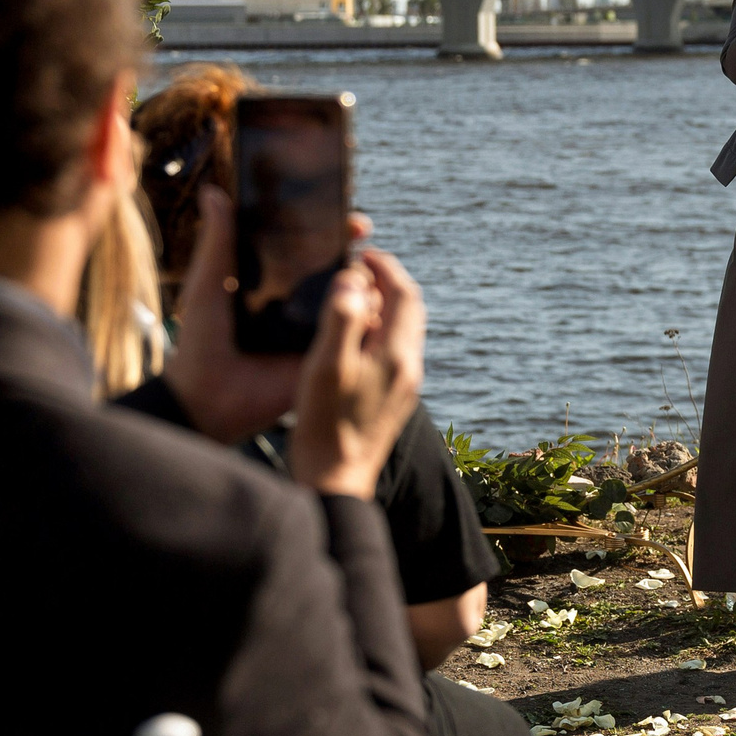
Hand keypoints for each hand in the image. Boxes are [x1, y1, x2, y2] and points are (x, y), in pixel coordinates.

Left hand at [162, 186, 363, 444]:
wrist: (206, 397)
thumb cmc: (201, 340)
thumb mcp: (209, 283)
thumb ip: (218, 239)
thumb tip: (214, 191)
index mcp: (274, 282)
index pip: (312, 249)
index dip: (335, 231)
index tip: (353, 220)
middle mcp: (299, 304)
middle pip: (340, 272)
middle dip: (359, 256)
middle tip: (364, 244)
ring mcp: (315, 331)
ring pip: (355, 301)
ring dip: (367, 287)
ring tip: (360, 280)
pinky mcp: (325, 358)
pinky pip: (354, 338)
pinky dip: (367, 323)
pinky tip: (371, 311)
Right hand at [288, 248, 424, 498]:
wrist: (336, 482)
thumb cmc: (325, 425)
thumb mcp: (327, 366)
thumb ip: (343, 319)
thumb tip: (354, 280)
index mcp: (398, 355)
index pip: (405, 294)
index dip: (386, 267)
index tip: (361, 253)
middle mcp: (410, 369)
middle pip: (410, 311)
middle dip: (388, 283)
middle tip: (356, 270)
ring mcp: (404, 387)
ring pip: (404, 332)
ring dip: (384, 308)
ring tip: (350, 299)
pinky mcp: (394, 401)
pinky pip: (395, 353)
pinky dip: (379, 333)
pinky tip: (351, 340)